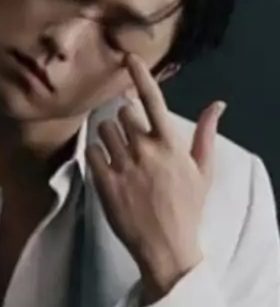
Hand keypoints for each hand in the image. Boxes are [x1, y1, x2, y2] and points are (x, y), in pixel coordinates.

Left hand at [86, 53, 226, 301]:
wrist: (167, 248)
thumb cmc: (187, 210)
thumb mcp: (203, 172)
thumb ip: (206, 136)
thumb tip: (217, 105)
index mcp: (169, 145)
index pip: (152, 100)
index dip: (139, 75)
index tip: (127, 58)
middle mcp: (145, 151)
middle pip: (122, 114)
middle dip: (122, 122)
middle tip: (128, 141)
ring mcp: (123, 167)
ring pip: (103, 131)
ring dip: (107, 137)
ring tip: (116, 156)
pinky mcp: (105, 185)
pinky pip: (90, 154)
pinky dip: (94, 155)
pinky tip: (103, 167)